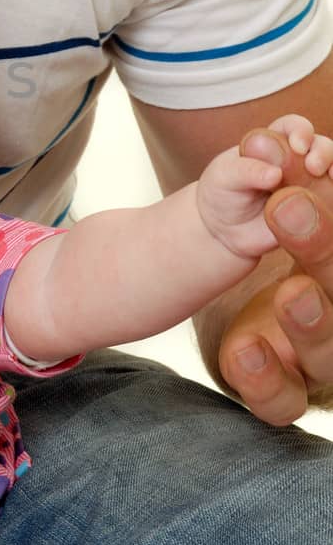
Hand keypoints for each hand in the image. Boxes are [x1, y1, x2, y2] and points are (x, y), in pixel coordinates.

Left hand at [197, 114, 332, 259]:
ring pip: (331, 173)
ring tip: (330, 180)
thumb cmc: (222, 192)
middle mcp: (297, 162)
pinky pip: (329, 204)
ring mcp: (308, 186)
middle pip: (322, 147)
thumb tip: (275, 173)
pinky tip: (330, 205)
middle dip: (324, 152)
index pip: (294, 127)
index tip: (298, 146)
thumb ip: (246, 170)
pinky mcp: (313, 211)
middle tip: (314, 167)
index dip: (301, 131)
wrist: (224, 230)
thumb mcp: (224, 176)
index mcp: (275, 143)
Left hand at [217, 117, 332, 422]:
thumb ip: (271, 171)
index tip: (319, 165)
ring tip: (289, 291)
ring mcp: (319, 356)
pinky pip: (283, 401)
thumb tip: (265, 143)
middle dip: (325, 247)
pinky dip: (264, 377)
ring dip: (315, 321)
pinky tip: (242, 348)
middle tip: (288, 207)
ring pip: (330, 353)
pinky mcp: (283, 390)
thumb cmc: (269, 232)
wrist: (223, 287)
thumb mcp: (269, 195)